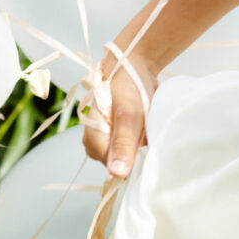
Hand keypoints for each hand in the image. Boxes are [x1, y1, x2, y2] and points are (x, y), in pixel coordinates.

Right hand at [79, 45, 156, 178]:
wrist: (132, 64)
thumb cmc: (127, 86)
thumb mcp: (128, 115)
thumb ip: (123, 144)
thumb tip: (117, 174)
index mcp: (92, 139)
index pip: (113, 167)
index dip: (131, 162)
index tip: (144, 149)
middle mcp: (96, 142)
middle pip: (119, 164)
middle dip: (135, 155)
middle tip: (146, 136)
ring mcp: (106, 138)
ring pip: (126, 156)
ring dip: (139, 148)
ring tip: (146, 130)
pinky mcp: (117, 134)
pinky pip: (129, 148)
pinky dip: (140, 142)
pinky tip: (146, 131)